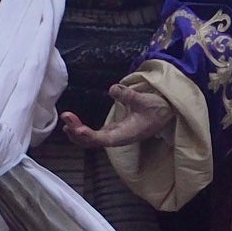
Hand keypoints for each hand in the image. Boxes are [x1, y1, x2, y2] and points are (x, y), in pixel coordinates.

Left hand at [57, 89, 172, 151]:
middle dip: (77, 131)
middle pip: (92, 141)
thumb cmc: (157, 109)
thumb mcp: (145, 100)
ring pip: (91, 140)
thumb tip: (112, 89)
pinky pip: (93, 136)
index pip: (104, 138)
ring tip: (65, 120)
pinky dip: (81, 131)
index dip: (90, 135)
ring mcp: (114, 135)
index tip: (77, 128)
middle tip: (66, 116)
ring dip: (76, 132)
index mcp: (126, 134)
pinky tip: (72, 124)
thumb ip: (129, 95)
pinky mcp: (112, 131)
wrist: (166, 114)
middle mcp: (117, 138)